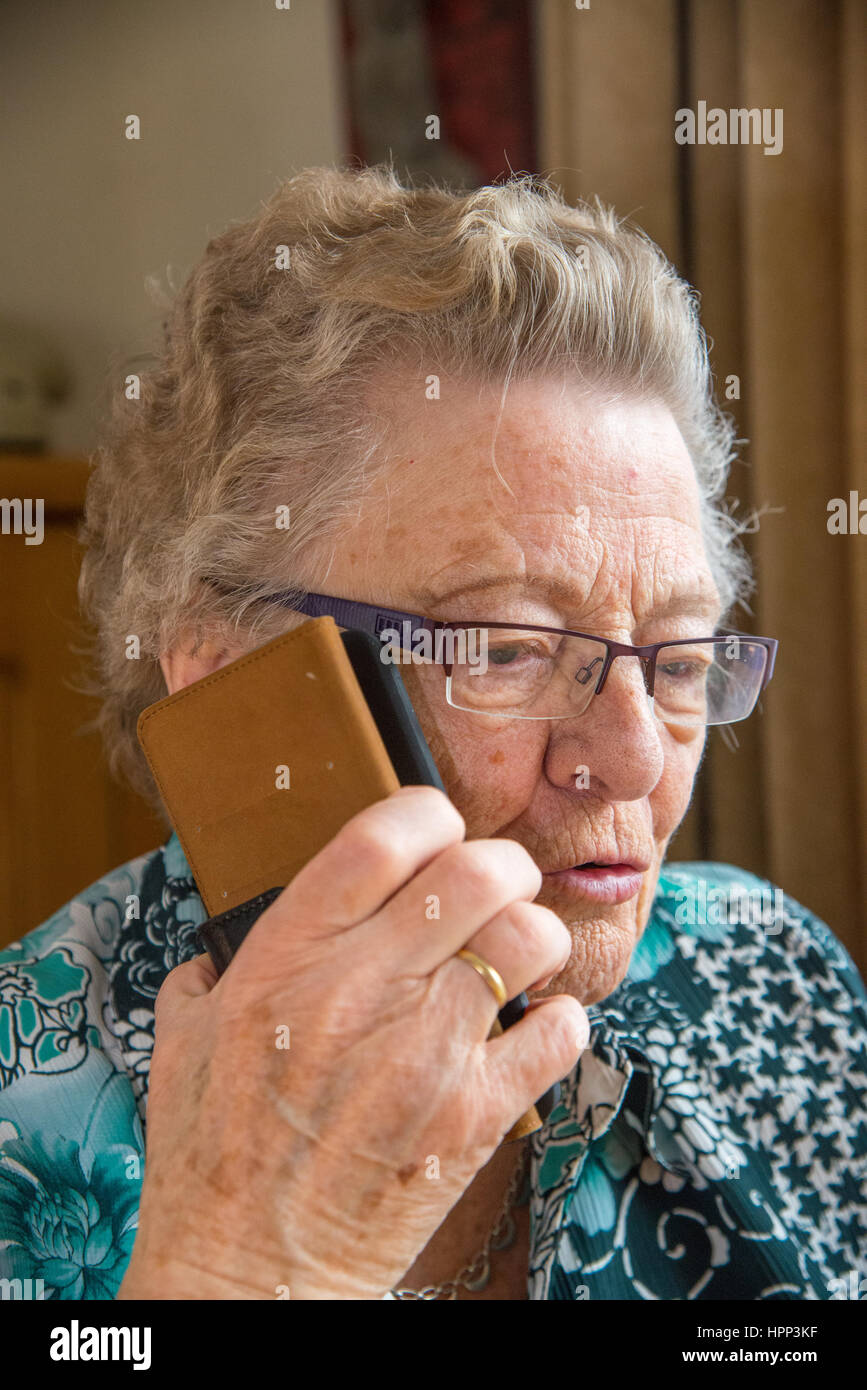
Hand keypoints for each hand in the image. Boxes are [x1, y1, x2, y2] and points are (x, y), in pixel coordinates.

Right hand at [118, 785, 588, 1299]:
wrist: (243, 1268)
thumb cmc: (209, 1153)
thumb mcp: (186, 1034)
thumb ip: (221, 963)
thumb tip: (249, 926)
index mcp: (288, 955)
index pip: (382, 834)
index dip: (427, 810)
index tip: (438, 827)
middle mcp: (361, 989)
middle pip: (476, 870)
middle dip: (501, 865)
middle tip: (496, 888)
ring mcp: (423, 1053)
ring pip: (528, 937)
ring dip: (534, 936)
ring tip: (518, 956)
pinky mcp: (471, 1117)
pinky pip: (559, 1032)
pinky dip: (560, 1021)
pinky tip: (531, 1030)